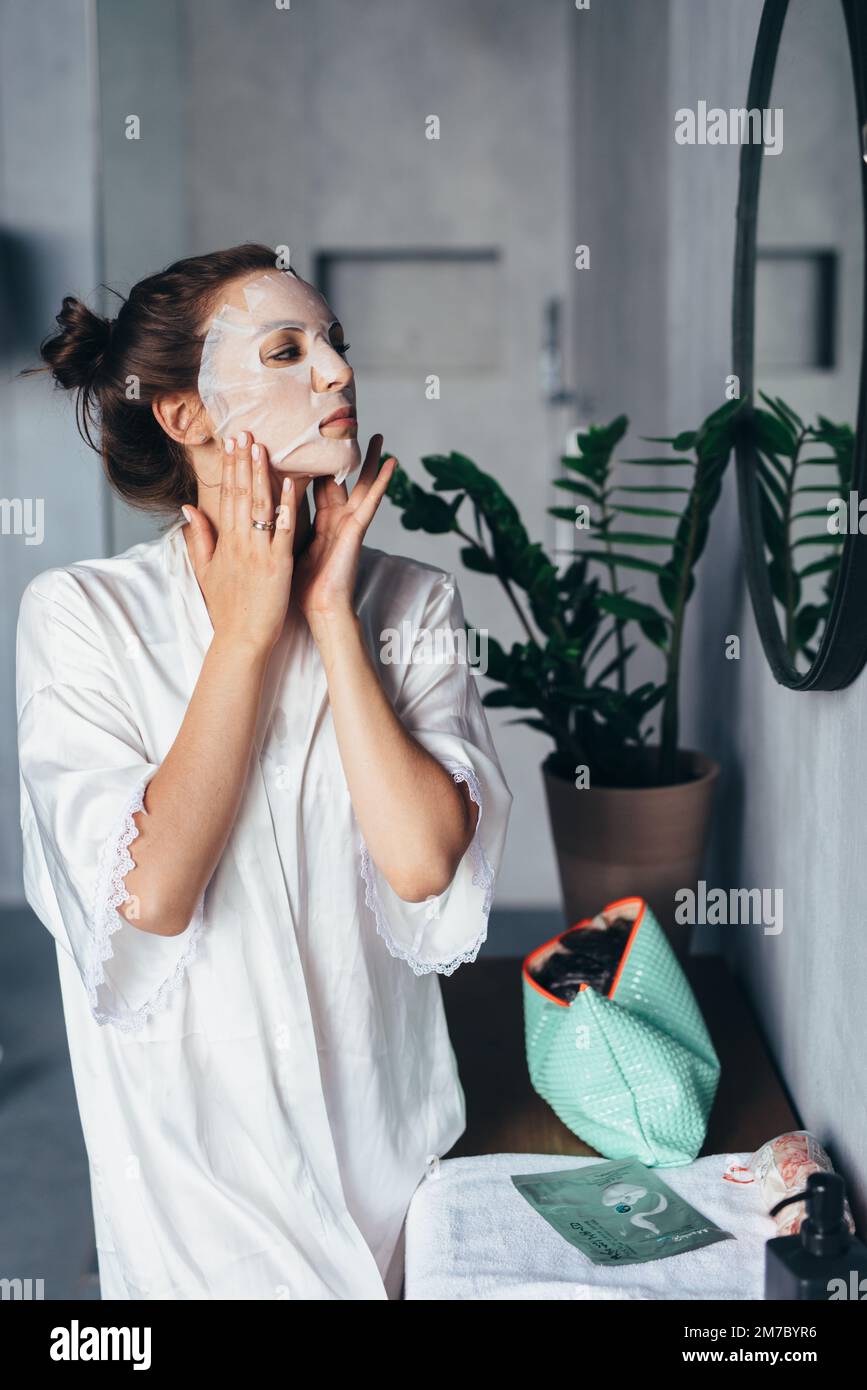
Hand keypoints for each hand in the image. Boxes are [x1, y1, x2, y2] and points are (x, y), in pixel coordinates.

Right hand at [182, 434, 294, 652]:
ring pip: (260, 505)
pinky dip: (288, 506)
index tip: (232, 443)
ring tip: (263, 446)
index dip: (229, 468)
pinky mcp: (278, 564)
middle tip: (245, 431)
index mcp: (225, 542)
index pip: (225, 497)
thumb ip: (199, 538)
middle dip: (243, 461)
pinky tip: (292, 483)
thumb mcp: (206, 571)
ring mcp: (259, 552)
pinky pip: (284, 529)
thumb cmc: (228, 608)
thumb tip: (187, 508)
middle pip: (240, 494)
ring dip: (261, 474)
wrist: (241, 639)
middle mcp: (240, 542)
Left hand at [293, 434, 395, 631]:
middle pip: (335, 478)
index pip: (311, 484)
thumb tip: (254, 515)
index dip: (306, 462)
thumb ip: (274, 528)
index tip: (301, 438)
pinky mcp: (356, 530)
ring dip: (369, 461)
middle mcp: (334, 520)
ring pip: (358, 485)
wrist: (317, 611)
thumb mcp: (281, 550)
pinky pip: (369, 501)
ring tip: (378, 435)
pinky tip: (391, 464)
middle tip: (342, 427)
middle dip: (337, 455)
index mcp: (317, 523)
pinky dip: (380, 482)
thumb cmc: (299, 588)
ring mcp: (347, 524)